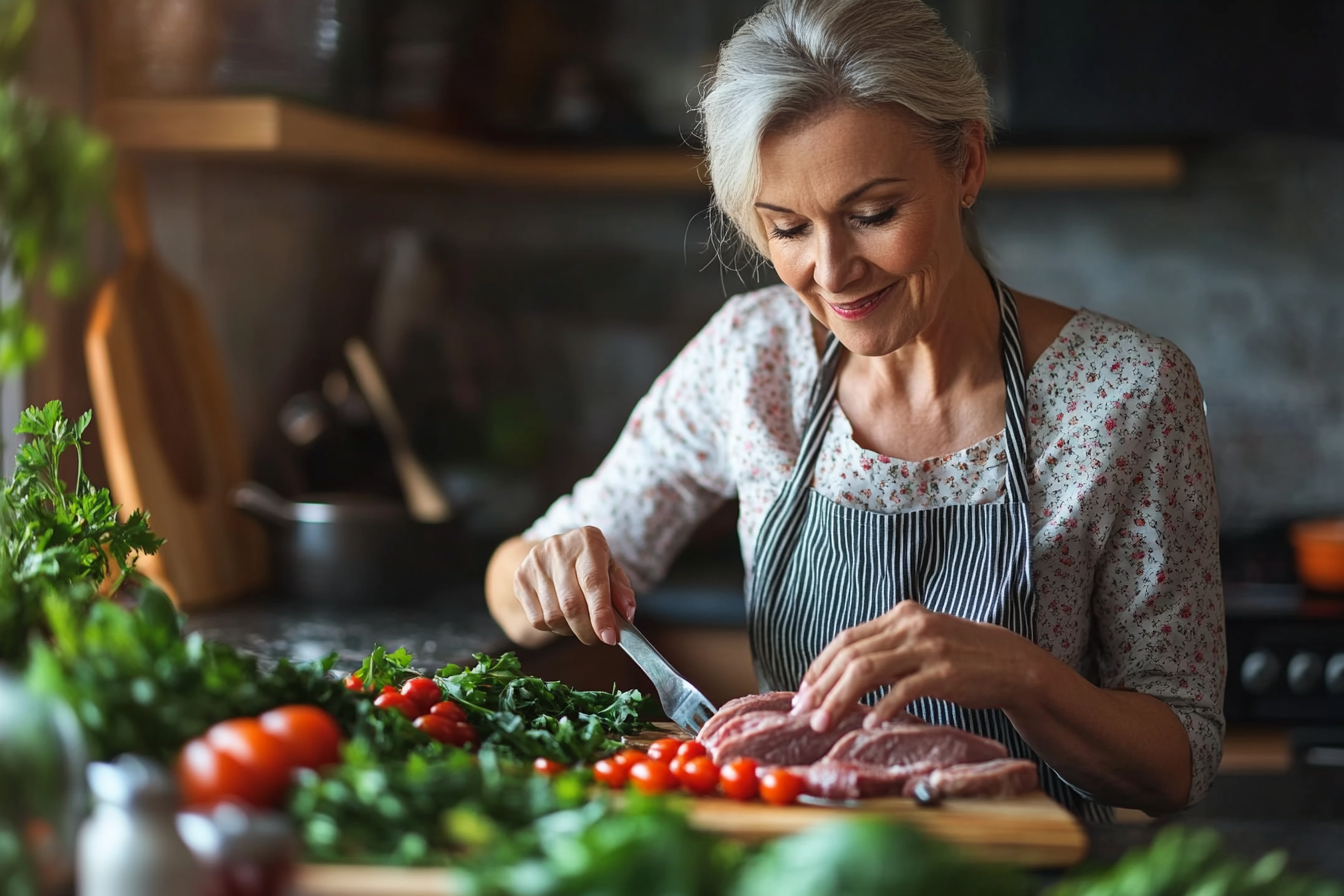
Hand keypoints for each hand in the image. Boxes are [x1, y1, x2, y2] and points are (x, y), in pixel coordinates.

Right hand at [513, 527, 636, 645]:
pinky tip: (562, 616)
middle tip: (598, 639)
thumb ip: (622, 592)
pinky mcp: (520, 578)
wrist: (557, 550)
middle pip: (571, 604)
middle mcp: (557, 548)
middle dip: (588, 630)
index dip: (601, 615)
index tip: (610, 638)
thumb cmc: (591, 564)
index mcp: (587, 541)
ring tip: (580, 622)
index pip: (594, 583)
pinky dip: (554, 628)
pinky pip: (537, 620)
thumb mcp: (612, 570)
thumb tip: (625, 617)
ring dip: (571, 630)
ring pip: (554, 616)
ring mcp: (535, 563)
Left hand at [790, 601, 1042, 730]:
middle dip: (821, 687)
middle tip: (804, 713)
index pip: (846, 639)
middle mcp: (909, 625)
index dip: (819, 667)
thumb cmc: (959, 657)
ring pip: (867, 670)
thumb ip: (886, 651)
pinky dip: (881, 708)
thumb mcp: (919, 642)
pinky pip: (903, 690)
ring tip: (824, 723)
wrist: (1011, 663)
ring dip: (839, 700)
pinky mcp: (944, 671)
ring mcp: (927, 647)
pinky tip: (869, 724)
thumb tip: (841, 677)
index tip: (803, 693)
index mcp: (899, 615)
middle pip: (850, 654)